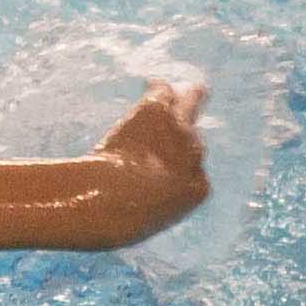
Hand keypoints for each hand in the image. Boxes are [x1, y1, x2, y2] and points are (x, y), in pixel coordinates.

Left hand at [97, 79, 209, 237]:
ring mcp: (179, 130)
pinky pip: (163, 92)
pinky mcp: (158, 111)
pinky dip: (157, 88)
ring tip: (194, 91)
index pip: (195, 173)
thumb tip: (132, 210)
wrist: (108, 198)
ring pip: (189, 105)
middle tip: (191, 126)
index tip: (170, 168)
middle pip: (195, 140)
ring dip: (187, 99)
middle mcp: (195, 156)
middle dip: (187, 136)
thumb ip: (149, 207)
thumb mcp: (145, 222)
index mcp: (197, 190)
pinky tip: (152, 84)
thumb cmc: (120, 221)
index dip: (180, 169)